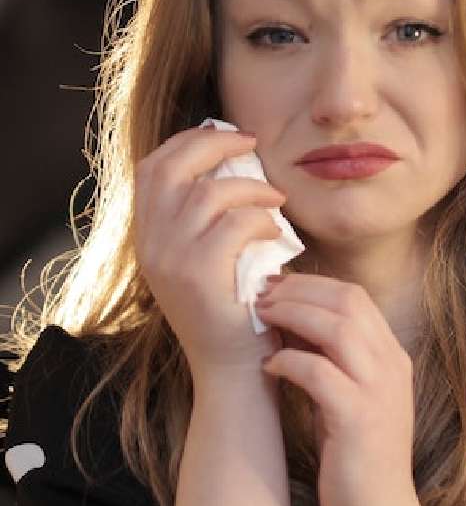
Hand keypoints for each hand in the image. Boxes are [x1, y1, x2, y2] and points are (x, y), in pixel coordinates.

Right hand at [133, 126, 286, 379]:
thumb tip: (235, 160)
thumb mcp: (208, 257)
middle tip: (253, 144)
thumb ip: (208, 217)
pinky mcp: (200, 277)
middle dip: (214, 146)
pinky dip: (261, 220)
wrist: (233, 370)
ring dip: (251, 187)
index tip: (225, 135)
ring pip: (208, 194)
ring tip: (277, 199)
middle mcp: (150, 246)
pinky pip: (235, 224)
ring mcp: (170, 261)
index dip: (186, 142)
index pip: (151, 168)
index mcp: (148, 237)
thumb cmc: (234, 310)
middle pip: (170, 168)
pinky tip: (278, 233)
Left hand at [254, 273, 420, 505]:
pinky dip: (289, 361)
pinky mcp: (358, 419)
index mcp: (392, 357)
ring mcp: (379, 392)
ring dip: (292, 316)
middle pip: (347, 301)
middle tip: (260, 295)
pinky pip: (319, 372)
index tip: (275, 287)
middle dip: (298, 290)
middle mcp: (392, 367)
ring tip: (260, 319)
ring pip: (337, 327)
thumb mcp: (349, 397)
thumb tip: (290, 322)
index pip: (355, 296)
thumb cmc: (354, 458)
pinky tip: (268, 366)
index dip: (311, 285)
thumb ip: (332, 360)